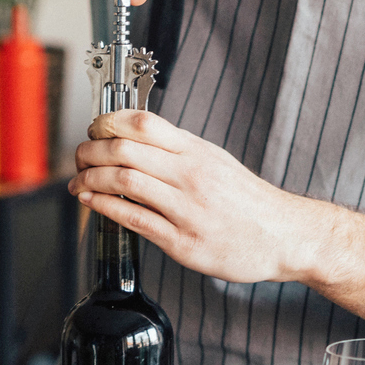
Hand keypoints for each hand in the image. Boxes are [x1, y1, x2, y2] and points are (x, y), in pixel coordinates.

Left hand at [69, 109, 325, 284]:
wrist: (286, 236)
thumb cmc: (249, 201)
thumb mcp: (216, 161)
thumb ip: (178, 151)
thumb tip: (136, 139)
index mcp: (197, 152)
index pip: (143, 123)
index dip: (107, 122)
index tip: (93, 129)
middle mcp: (191, 175)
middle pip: (125, 149)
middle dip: (90, 151)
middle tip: (79, 157)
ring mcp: (186, 209)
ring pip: (125, 181)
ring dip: (91, 180)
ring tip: (79, 182)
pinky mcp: (183, 241)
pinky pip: (135, 219)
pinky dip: (105, 208)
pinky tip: (93, 203)